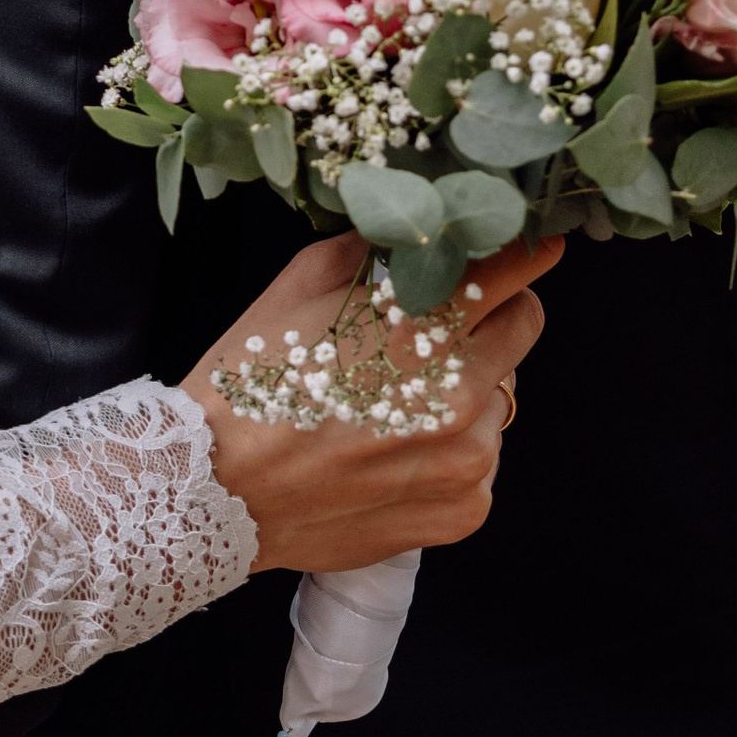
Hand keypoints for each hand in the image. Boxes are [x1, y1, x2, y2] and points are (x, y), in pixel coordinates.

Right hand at [184, 230, 556, 575]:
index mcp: (421, 327)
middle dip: (491, 313)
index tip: (517, 242)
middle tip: (441, 324)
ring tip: (395, 405)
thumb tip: (414, 226)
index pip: (516, 264)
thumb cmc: (250, 383)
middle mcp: (461, 394)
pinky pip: (483, 463)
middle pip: (524, 324)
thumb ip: (372, 251)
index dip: (516, 247)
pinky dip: (451, 453)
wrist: (212, 491)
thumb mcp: (298, 286)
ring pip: (501, 398)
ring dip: (466, 390)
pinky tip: (394, 455)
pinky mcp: (464, 510)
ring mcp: (468, 459)